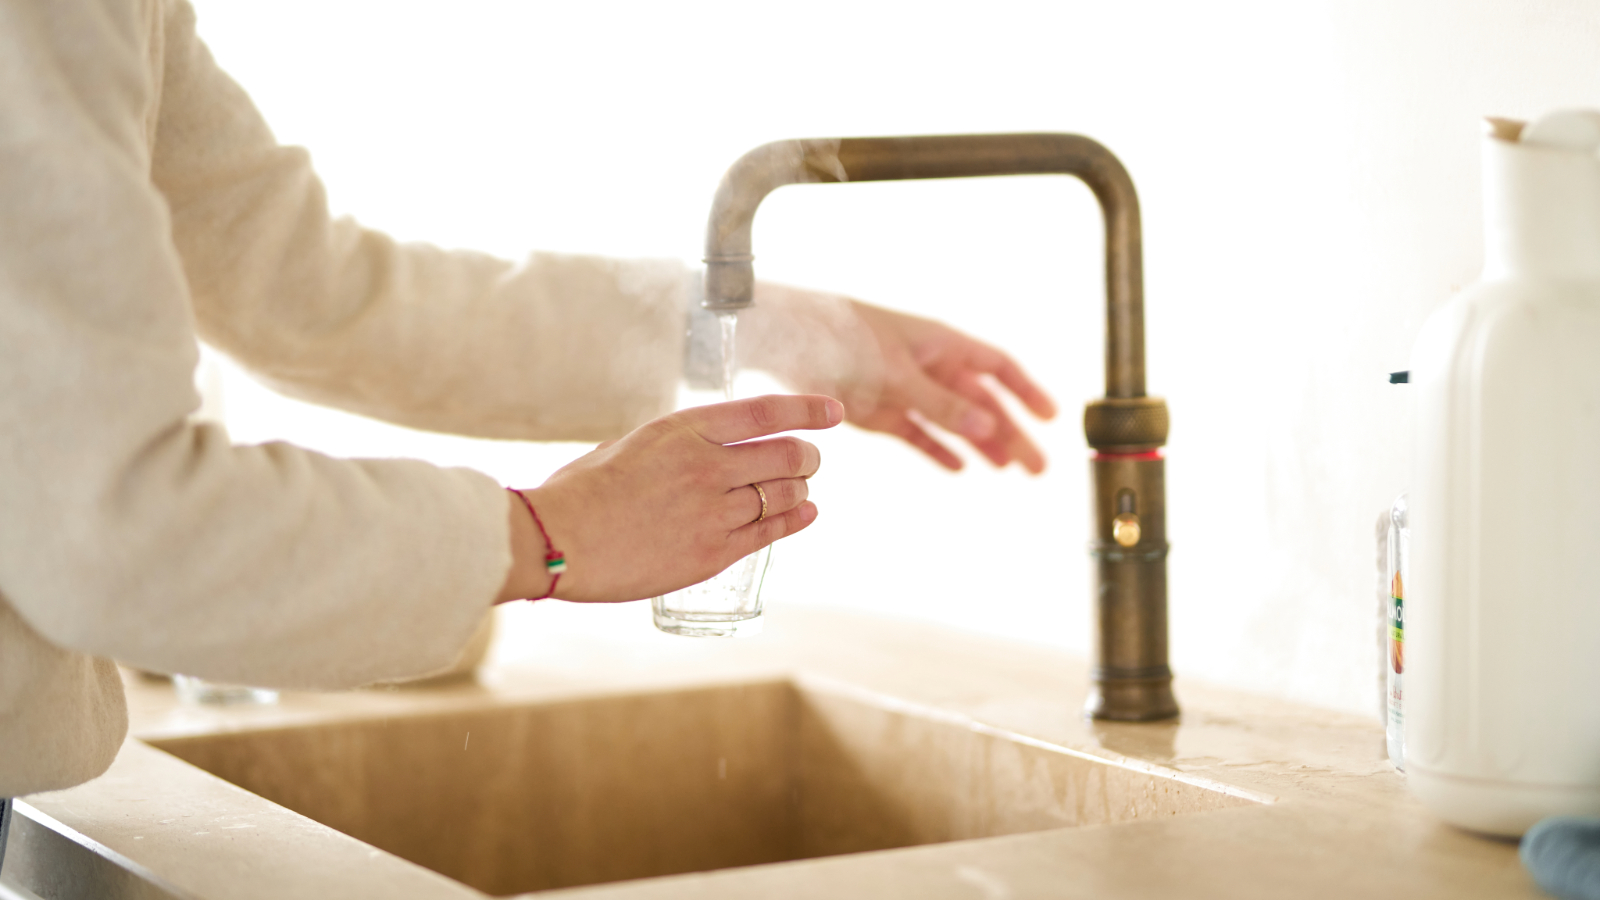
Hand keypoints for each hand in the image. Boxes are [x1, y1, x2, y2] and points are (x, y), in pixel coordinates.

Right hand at [497, 395, 841, 603]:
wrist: (558, 540)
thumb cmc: (581, 491)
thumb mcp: (631, 445)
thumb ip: (676, 445)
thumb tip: (706, 449)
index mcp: (683, 430)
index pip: (765, 412)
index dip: (807, 410)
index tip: (832, 411)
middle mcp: (707, 467)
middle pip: (786, 455)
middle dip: (806, 455)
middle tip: (809, 459)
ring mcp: (713, 512)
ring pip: (784, 494)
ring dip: (801, 487)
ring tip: (802, 486)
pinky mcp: (712, 554)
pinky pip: (770, 533)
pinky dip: (795, 519)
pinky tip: (805, 512)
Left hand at [743, 283, 1056, 472]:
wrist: (787, 340)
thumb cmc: (843, 339)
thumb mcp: (898, 374)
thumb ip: (942, 404)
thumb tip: (988, 426)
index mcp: (941, 343)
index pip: (997, 366)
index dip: (1026, 390)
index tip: (1052, 417)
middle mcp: (928, 365)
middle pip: (982, 401)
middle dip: (1012, 431)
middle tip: (1037, 466)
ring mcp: (905, 389)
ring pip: (955, 420)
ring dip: (982, 444)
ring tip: (1009, 470)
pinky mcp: (879, 411)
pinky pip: (919, 433)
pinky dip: (938, 449)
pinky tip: (959, 468)